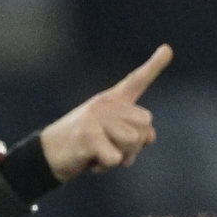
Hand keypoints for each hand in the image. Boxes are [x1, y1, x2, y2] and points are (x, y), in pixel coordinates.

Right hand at [39, 45, 171, 179]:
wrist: (48, 154)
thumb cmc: (85, 145)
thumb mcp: (112, 137)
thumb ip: (134, 133)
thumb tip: (149, 136)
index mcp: (112, 100)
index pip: (136, 80)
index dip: (154, 66)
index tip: (167, 49)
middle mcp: (105, 103)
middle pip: (145, 124)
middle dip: (135, 145)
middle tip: (113, 148)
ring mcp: (95, 118)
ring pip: (132, 141)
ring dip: (120, 157)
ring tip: (101, 154)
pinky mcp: (87, 136)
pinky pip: (115, 158)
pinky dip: (105, 166)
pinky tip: (91, 161)